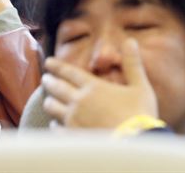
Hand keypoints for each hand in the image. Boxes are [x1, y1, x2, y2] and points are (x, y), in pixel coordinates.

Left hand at [42, 39, 157, 128]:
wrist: (134, 143)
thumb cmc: (139, 114)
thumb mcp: (140, 86)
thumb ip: (132, 63)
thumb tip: (130, 41)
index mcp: (93, 87)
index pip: (70, 72)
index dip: (57, 66)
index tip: (48, 62)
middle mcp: (79, 101)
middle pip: (57, 88)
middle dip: (49, 81)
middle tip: (45, 78)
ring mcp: (73, 120)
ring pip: (53, 107)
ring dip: (49, 102)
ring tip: (48, 100)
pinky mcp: (73, 136)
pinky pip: (56, 129)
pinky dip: (54, 125)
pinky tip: (55, 125)